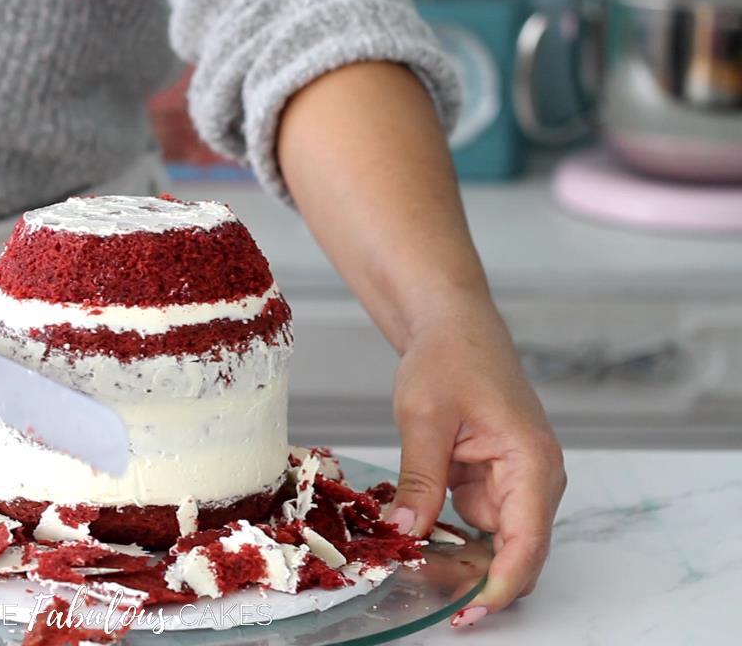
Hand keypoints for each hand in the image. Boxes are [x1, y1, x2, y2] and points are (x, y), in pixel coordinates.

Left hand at [385, 299, 565, 626]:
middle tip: (429, 601)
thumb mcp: (425, 418)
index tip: (467, 614)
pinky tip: (418, 540)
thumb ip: (419, 479)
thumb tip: (406, 531)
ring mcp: (514, 482)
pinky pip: (476, 523)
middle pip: (517, 553)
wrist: (452, 326)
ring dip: (460, 560)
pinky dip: (451, 536)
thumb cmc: (450, 358)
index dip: (500, 588)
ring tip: (415, 570)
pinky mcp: (491, 480)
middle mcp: (534, 479)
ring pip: (494, 543)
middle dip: (477, 581)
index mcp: (533, 463)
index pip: (528, 544)